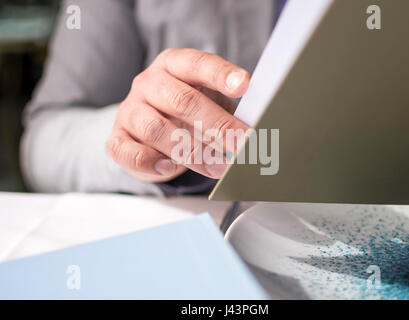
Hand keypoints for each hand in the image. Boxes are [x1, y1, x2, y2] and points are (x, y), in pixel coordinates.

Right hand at [107, 48, 249, 181]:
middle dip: (217, 125)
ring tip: (219, 167)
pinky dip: (152, 163)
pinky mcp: (118, 139)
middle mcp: (148, 83)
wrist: (146, 130)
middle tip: (242, 143)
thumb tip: (254, 126)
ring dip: (192, 152)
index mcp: (173, 65)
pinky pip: (131, 153)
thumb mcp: (207, 101)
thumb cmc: (184, 113)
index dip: (221, 74)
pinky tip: (170, 169)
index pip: (197, 64)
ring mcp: (130, 110)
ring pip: (157, 129)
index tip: (244, 85)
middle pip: (181, 100)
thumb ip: (226, 108)